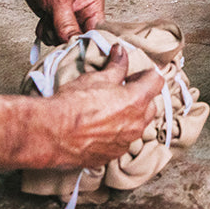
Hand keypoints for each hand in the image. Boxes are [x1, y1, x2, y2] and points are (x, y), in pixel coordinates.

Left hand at [20, 0, 105, 43]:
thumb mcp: (59, 1)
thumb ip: (66, 24)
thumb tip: (73, 43)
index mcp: (93, 6)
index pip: (97, 32)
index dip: (86, 42)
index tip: (72, 44)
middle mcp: (84, 14)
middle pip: (80, 39)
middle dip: (64, 36)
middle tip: (54, 25)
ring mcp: (71, 18)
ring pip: (64, 40)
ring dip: (52, 34)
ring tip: (48, 18)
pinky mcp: (58, 21)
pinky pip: (53, 37)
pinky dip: (45, 32)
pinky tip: (43, 19)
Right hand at [53, 44, 166, 170]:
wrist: (51, 134)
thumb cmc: (72, 104)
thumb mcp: (96, 78)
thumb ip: (116, 66)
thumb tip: (121, 52)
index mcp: (136, 100)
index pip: (157, 81)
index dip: (147, 75)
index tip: (137, 74)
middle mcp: (136, 124)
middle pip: (151, 105)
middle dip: (141, 96)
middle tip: (123, 89)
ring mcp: (125, 142)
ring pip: (138, 126)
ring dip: (131, 116)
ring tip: (111, 109)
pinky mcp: (112, 156)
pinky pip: (123, 142)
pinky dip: (118, 134)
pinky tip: (102, 127)